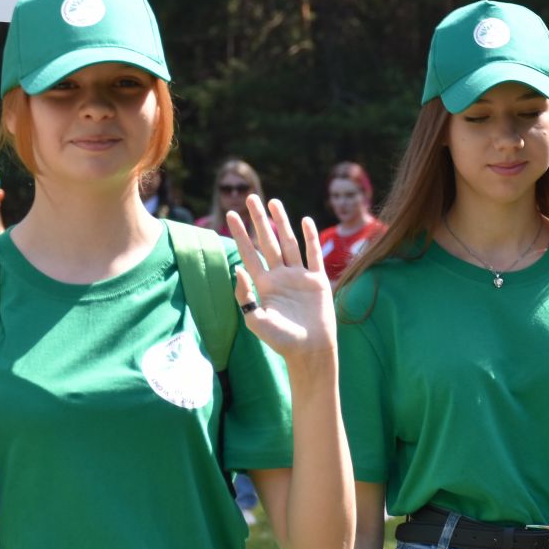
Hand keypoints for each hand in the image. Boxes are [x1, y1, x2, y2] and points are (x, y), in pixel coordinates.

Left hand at [225, 196, 336, 367]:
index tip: (231, 215)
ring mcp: (300, 277)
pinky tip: (305, 220)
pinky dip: (310, 238)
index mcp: (264, 284)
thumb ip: (244, 297)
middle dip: (259, 220)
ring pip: (289, 243)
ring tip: (273, 202)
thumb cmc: (282, 341)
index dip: (240, 234)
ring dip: (282, 222)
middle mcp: (281, 276)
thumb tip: (236, 269)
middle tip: (250, 198)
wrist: (309, 351)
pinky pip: (313, 255)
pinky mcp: (318, 281)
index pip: (249, 253)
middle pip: (268, 241)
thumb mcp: (256, 320)